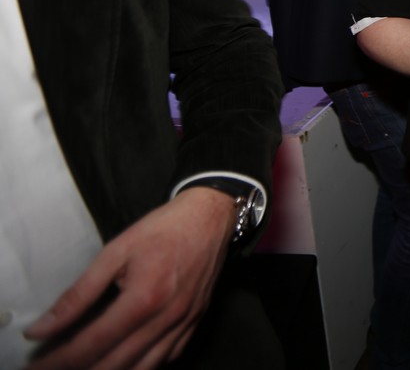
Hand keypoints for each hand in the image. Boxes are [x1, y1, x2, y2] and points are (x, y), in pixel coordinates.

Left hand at [25, 188, 236, 369]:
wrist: (211, 216)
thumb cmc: (162, 229)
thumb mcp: (114, 252)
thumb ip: (78, 294)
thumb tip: (42, 328)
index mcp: (143, 299)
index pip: (92, 343)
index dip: (60, 360)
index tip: (38, 367)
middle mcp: (166, 318)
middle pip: (116, 363)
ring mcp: (184, 323)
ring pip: (143, 368)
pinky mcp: (195, 322)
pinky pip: (167, 358)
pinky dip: (143, 366)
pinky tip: (127, 362)